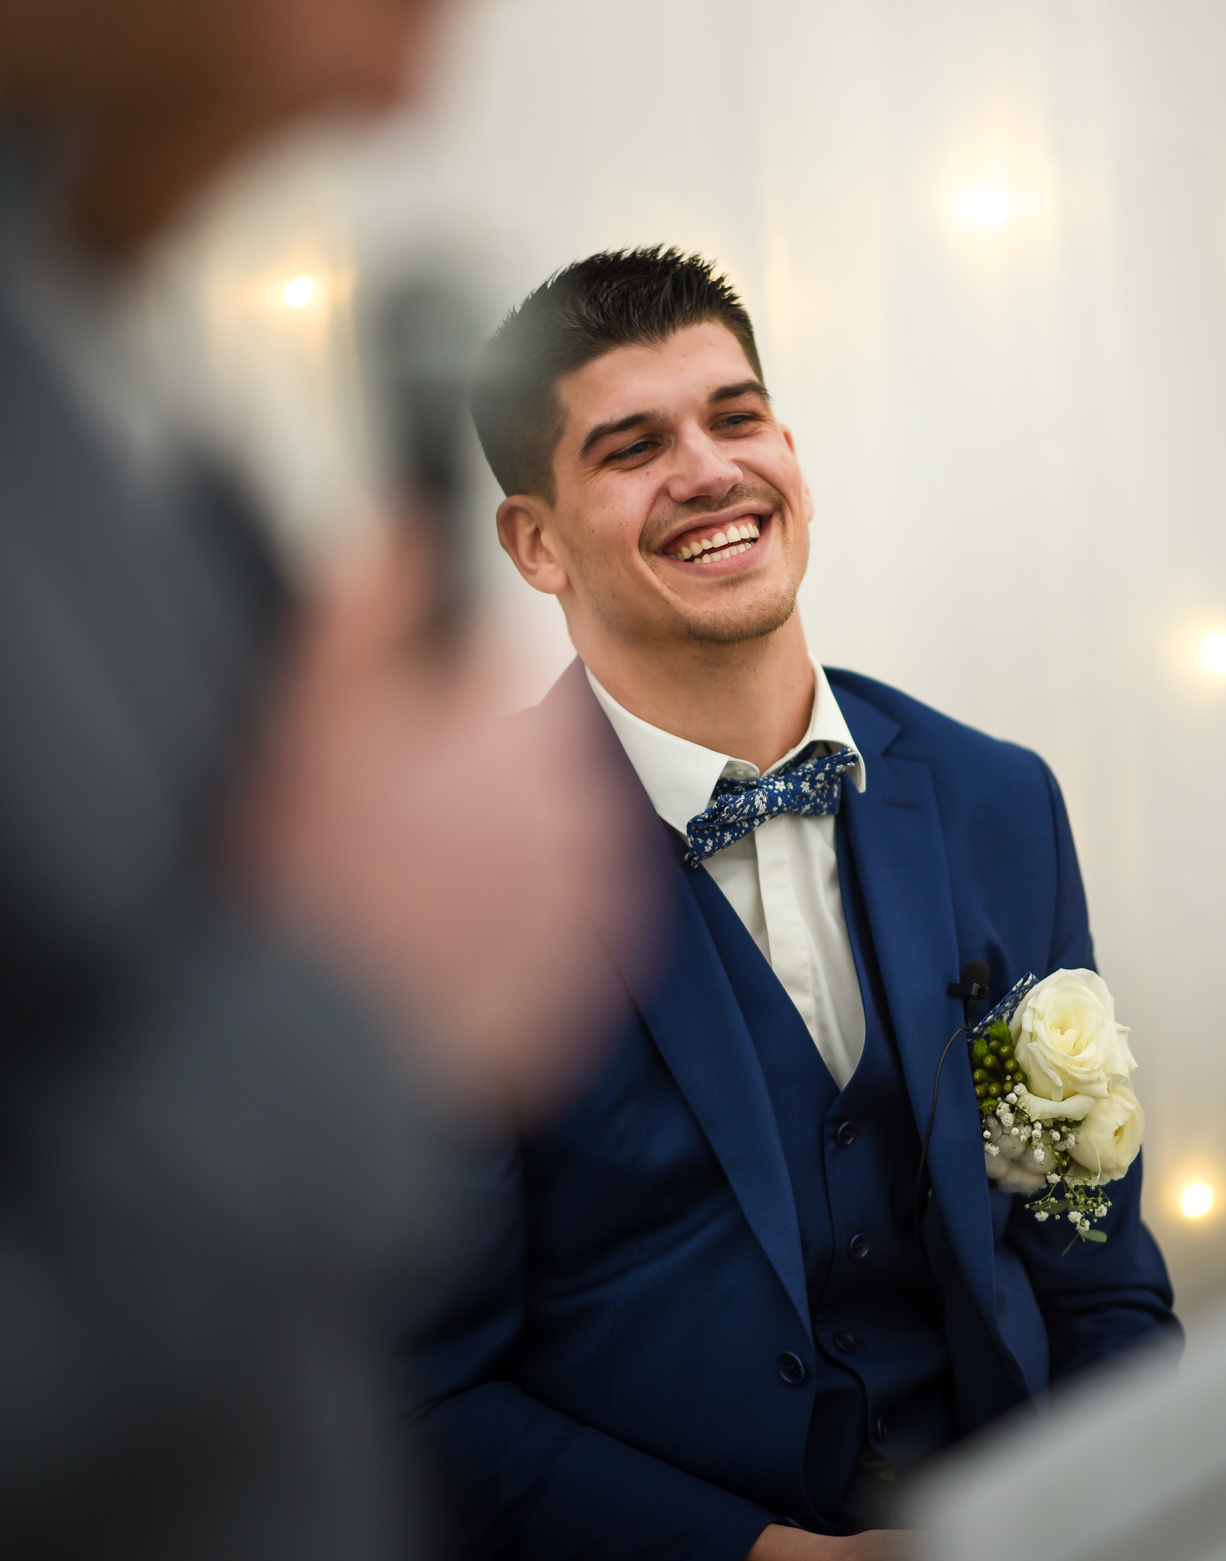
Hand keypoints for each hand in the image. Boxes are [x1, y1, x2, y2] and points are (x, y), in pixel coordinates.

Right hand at [228, 513, 653, 1104]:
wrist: (319, 1040)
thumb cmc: (302, 875)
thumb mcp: (310, 717)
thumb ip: (363, 605)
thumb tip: (396, 520)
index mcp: (501, 719)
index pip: (492, 671)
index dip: (434, 706)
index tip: (395, 750)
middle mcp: (566, 791)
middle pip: (528, 749)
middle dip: (471, 773)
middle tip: (396, 829)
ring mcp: (584, 878)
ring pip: (552, 824)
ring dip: (502, 841)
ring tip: (421, 888)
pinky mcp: (588, 955)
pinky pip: (569, 905)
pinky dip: (522, 910)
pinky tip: (454, 930)